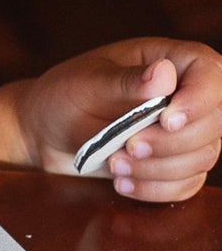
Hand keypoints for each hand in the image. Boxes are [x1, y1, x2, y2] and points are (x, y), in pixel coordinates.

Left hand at [18, 39, 221, 200]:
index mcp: (172, 61)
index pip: (211, 75)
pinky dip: (155, 189)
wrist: (45, 130)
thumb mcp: (86, 83)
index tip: (166, 121)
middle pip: (213, 124)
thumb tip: (163, 74)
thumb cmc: (64, 95)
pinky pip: (186, 185)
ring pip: (203, 157)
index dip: (199, 101)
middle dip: (170, 143)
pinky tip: (121, 183)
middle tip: (127, 146)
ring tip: (114, 163)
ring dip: (157, 169)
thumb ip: (124, 81)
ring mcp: (186, 132)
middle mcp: (187, 95)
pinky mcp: (175, 164)